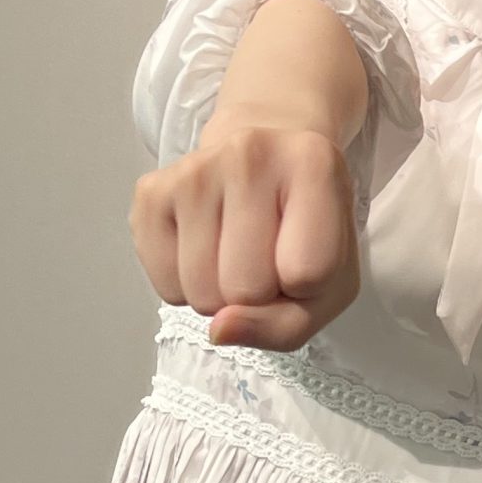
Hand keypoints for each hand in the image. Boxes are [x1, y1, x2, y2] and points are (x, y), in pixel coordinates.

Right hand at [130, 123, 359, 351]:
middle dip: (258, 294)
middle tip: (266, 257)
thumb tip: (219, 329)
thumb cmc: (305, 232)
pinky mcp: (150, 192)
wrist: (267, 169)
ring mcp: (193, 169)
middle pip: (246, 288)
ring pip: (201, 293)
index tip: (306, 257)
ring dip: (219, 295)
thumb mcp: (330, 283)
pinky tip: (205, 249)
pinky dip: (186, 287)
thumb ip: (288, 324)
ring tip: (236, 253)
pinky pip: (165, 287)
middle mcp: (249, 154)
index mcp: (314, 165)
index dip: (307, 288)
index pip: (308, 273)